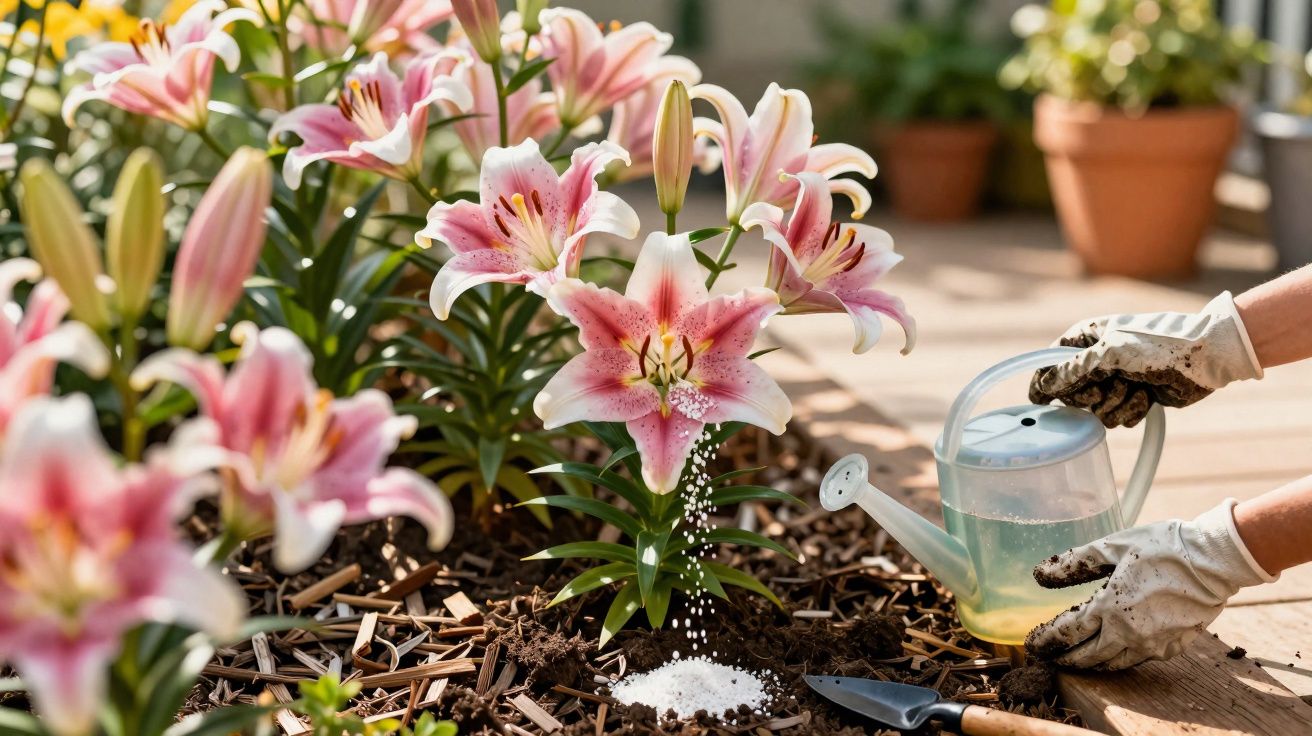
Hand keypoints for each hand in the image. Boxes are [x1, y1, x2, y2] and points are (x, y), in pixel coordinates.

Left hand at [1025, 500, 1274, 670]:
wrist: (1214, 561)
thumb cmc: (1163, 547)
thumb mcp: (1112, 547)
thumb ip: (1074, 563)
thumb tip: (1039, 575)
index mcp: (1110, 607)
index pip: (1067, 632)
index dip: (1047, 640)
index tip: (1032, 644)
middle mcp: (1129, 633)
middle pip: (1087, 656)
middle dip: (1063, 658)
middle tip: (1048, 657)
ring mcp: (1152, 645)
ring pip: (1112, 664)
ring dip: (1090, 663)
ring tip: (1075, 658)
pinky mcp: (1172, 648)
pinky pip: (1137, 659)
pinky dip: (1119, 658)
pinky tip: (1112, 650)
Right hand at [1029, 292, 1262, 426]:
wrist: (1207, 357)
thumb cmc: (1159, 345)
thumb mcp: (1110, 353)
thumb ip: (1073, 370)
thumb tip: (1043, 385)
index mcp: (1087, 338)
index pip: (1051, 362)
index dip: (1045, 381)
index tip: (1039, 399)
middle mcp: (1098, 359)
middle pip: (1072, 393)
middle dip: (1093, 395)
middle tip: (1112, 384)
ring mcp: (1116, 380)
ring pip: (1095, 410)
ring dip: (1117, 404)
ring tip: (1137, 388)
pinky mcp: (1134, 397)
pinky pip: (1117, 417)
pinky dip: (1133, 410)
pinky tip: (1149, 397)